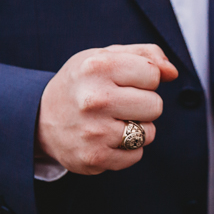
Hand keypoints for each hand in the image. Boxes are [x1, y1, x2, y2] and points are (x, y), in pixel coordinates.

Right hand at [37, 44, 178, 174]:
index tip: (125, 82)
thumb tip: (172, 72)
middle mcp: (94, 99)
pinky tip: (105, 139)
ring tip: (111, 121)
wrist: (40, 119)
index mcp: (97, 66)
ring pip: (149, 133)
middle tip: (118, 104)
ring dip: (137, 129)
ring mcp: (94, 131)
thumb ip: (145, 54)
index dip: (145, 79)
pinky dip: (127, 149)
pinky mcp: (95, 158)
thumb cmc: (83, 83)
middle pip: (156, 106)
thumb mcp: (106, 57)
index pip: (153, 74)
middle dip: (143, 105)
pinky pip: (136, 155)